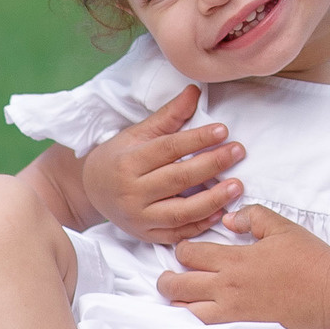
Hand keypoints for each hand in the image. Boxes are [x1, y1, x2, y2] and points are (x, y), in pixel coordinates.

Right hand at [81, 85, 245, 244]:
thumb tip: (195, 91)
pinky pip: (179, 234)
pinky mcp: (147, 237)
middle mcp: (132, 193)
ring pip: (181, 212)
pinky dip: (201, 225)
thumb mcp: (138, 133)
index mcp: (128, 162)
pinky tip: (221, 211)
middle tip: (238, 151)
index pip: (169, 149)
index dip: (198, 139)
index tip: (223, 130)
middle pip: (178, 179)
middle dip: (212, 165)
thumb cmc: (119, 157)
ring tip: (237, 186)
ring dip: (213, 200)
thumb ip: (169, 115)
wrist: (91, 190)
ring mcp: (139, 218)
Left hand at [156, 206, 329, 328]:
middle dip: (167, 280)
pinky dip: (195, 321)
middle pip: (180, 285)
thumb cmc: (308, 258)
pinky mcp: (244, 326)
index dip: (181, 250)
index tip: (183, 249)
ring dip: (178, 302)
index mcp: (234, 258)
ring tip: (177, 297)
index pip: (191, 254)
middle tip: (167, 277)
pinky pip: (209, 327)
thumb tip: (229, 219)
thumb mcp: (280, 226)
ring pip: (189, 310)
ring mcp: (234, 310)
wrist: (329, 292)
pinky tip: (196, 316)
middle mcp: (227, 286)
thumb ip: (251, 217)